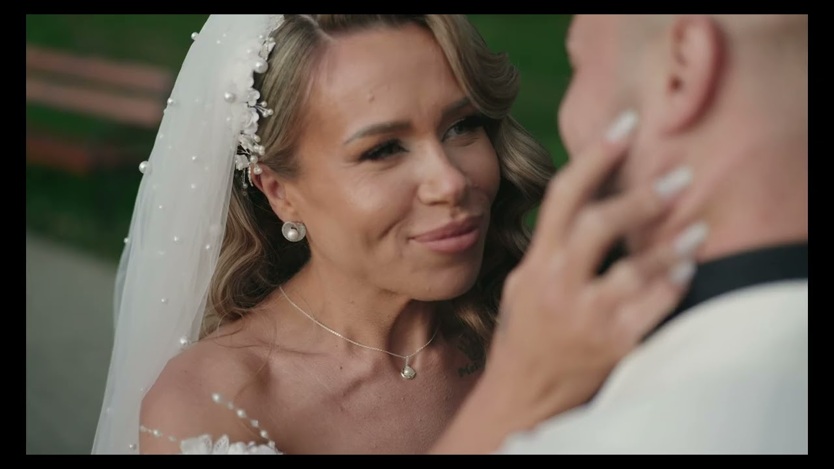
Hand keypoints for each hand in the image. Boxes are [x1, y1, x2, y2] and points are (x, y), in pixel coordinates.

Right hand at [431, 110, 704, 452]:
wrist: (523, 395)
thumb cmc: (524, 335)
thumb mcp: (522, 283)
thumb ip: (548, 247)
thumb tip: (580, 202)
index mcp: (537, 263)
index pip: (563, 197)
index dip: (595, 156)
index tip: (626, 124)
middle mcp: (557, 284)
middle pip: (599, 225)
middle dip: (641, 198)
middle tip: (679, 177)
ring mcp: (585, 316)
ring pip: (634, 268)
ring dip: (671, 243)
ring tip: (699, 226)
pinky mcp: (612, 344)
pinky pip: (651, 308)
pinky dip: (672, 285)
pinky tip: (687, 269)